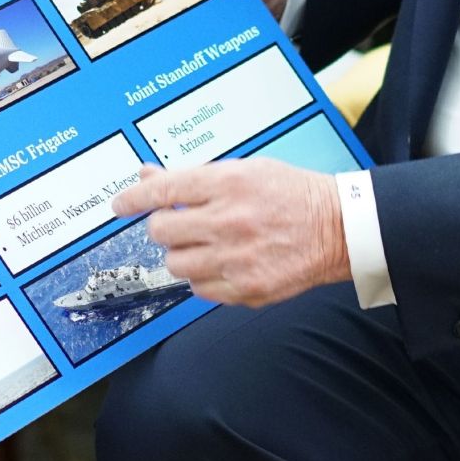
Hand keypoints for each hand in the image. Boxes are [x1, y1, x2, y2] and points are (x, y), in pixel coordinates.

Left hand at [111, 160, 347, 306]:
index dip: (133, 199)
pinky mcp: (247, 289)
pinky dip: (203, 277)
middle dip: (164, 226)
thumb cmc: (291, 194)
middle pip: (162, 231)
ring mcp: (237, 259)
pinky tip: (221, 263)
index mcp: (228, 184)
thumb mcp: (243, 170)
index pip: (162, 191)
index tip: (121, 205)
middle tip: (179, 223)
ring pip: (176, 263)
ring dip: (182, 253)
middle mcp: (229, 221)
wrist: (339, 228)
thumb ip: (193, 178)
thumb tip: (148, 177)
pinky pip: (200, 289)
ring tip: (204, 244)